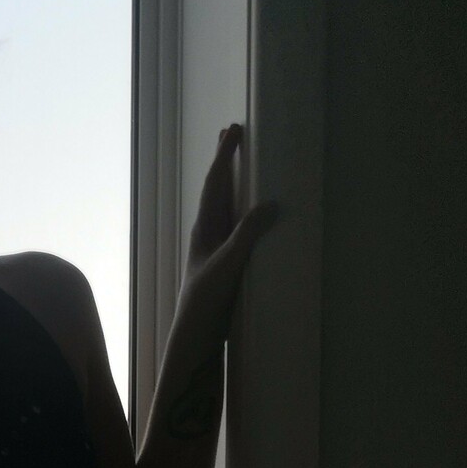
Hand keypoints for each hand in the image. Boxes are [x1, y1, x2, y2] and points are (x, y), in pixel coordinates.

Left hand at [174, 124, 283, 356]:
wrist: (196, 338)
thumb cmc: (206, 302)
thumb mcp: (227, 265)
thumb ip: (246, 235)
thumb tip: (270, 204)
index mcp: (204, 229)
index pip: (215, 183)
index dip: (224, 156)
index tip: (234, 129)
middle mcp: (207, 234)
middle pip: (218, 188)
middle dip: (226, 161)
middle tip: (232, 133)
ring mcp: (216, 248)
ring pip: (226, 206)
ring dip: (235, 183)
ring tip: (242, 163)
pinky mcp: (226, 263)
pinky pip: (237, 227)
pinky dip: (246, 211)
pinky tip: (254, 212)